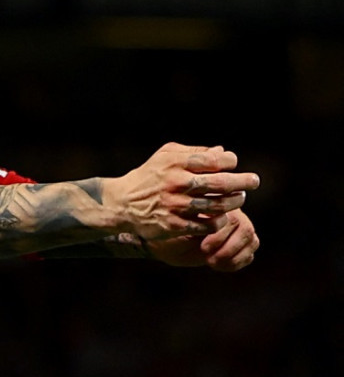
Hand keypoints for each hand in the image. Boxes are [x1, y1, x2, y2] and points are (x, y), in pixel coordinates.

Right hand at [109, 143, 258, 240]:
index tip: (233, 163)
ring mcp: (176, 206)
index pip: (213, 160)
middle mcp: (176, 183)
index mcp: (174, 164)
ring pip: (218, 206)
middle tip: (254, 181)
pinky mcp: (175, 225)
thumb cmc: (149, 176)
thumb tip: (222, 151)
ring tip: (240, 199)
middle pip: (221, 183)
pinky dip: (220, 222)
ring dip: (234, 203)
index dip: (230, 161)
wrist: (123, 203)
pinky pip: (207, 225)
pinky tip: (223, 217)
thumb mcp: (164, 156)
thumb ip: (193, 152)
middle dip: (243, 182)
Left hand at [147, 208, 259, 270]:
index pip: (232, 217)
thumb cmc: (165, 228)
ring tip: (211, 261)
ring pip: (251, 240)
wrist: (161, 241)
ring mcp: (236, 229)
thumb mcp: (175, 225)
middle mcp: (230, 212)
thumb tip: (208, 222)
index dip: (221, 235)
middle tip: (206, 254)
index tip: (203, 247)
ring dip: (232, 255)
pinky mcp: (238, 246)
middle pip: (245, 228)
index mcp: (216, 201)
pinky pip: (249, 254)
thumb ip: (193, 222)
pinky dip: (235, 262)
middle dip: (227, 247)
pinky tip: (217, 265)